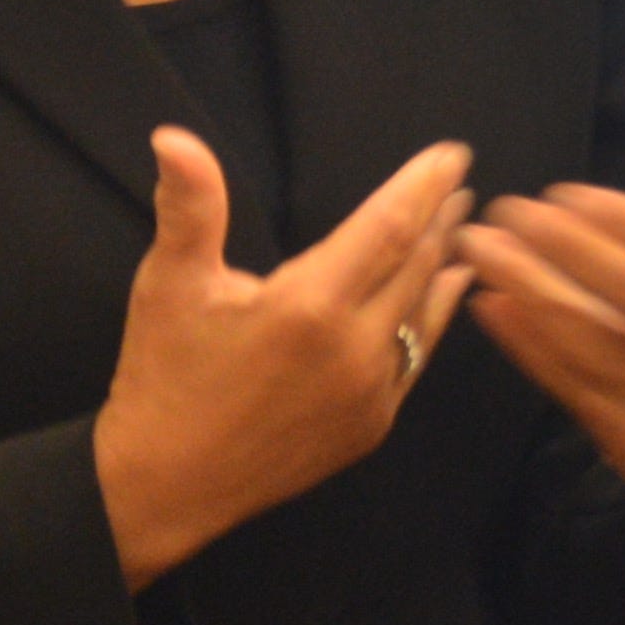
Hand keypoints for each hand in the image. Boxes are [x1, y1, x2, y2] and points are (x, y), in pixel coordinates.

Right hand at [94, 129, 476, 591]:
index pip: (389, 227)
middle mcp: (353, 350)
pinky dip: (432, 320)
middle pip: (417, 266)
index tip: (453, 155)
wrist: (165, 487)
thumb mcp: (169, 284)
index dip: (424, 185)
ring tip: (460, 231)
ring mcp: (369, 394)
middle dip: (441, 219)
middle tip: (461, 183)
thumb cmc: (164, 378)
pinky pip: (415, 359)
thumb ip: (189, 206)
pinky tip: (440, 297)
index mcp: (309, 306)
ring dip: (444, 266)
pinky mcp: (370, 427)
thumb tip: (174, 137)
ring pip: (425, 315)